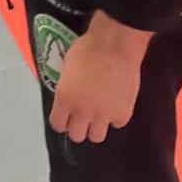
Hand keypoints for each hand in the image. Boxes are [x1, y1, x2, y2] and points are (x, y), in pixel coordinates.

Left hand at [49, 10, 151, 142]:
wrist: (115, 45)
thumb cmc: (87, 48)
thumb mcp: (67, 66)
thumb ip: (66, 87)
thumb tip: (68, 96)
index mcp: (64, 98)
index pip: (57, 124)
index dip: (61, 121)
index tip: (65, 116)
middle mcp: (82, 111)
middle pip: (77, 136)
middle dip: (78, 126)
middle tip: (83, 115)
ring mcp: (104, 115)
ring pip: (97, 136)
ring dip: (96, 126)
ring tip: (99, 112)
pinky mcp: (123, 114)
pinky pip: (116, 124)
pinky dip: (115, 117)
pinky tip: (115, 104)